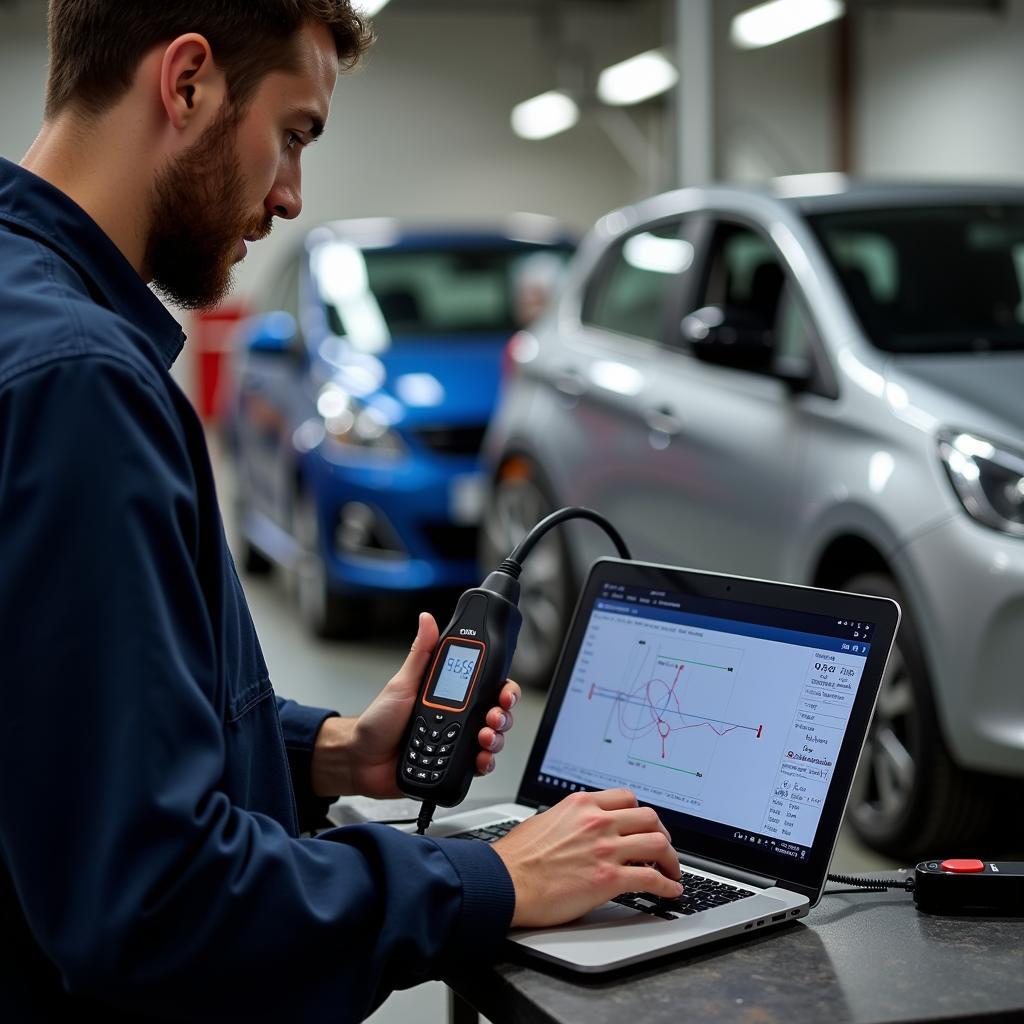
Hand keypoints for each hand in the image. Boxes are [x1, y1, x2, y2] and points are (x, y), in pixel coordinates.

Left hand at [311, 613, 520, 797]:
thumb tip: (426, 619)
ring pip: (492, 740)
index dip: (503, 688)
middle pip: (496, 713)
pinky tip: (480, 760)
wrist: (360, 760)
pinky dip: (485, 764)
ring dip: (496, 738)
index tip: (504, 690)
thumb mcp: (401, 683)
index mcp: (449, 695)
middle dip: (503, 714)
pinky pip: (478, 766)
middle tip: (494, 716)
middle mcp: (458, 718)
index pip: (486, 687)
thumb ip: (420, 653)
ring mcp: (457, 743)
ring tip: (484, 738)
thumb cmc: (377, 722)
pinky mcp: (453, 767)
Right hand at [492, 789, 681, 927]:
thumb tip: (578, 827)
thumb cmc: (516, 857)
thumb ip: (569, 819)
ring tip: (671, 871)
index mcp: (581, 804)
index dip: (641, 814)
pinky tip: (670, 891)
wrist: (504, 881)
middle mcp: (598, 822)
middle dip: (663, 834)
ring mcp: (605, 849)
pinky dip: (668, 885)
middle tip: (663, 849)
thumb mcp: (545, 820)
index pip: (627, 798)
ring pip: (658, 844)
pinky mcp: (608, 879)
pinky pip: (651, 879)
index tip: (644, 826)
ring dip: (671, 859)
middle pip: (650, 818)